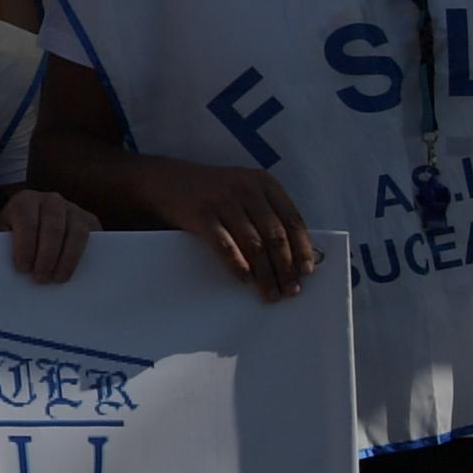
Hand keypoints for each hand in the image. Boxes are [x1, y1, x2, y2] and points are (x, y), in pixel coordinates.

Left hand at [0, 187, 96, 284]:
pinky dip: (81, 256)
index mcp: (25, 201)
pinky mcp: (89, 219)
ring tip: (57, 278)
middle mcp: (51, 201)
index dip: (26, 247)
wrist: (37, 219)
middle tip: (41, 278)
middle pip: (53, 229)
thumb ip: (8, 246)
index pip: (27, 222)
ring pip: (75, 233)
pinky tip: (72, 270)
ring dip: (67, 259)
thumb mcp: (7, 234)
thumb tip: (16, 270)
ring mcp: (73, 208)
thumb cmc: (18, 231)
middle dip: (47, 256)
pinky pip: (90, 238)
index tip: (23, 268)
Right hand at [128, 156, 317, 298]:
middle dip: (286, 267)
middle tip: (291, 289)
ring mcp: (223, 202)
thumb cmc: (213, 191)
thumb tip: (293, 253)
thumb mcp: (244, 189)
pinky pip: (225, 246)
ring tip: (270, 292)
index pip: (293, 219)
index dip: (302, 248)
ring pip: (254, 244)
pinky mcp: (201, 215)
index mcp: (264, 183)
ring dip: (265, 273)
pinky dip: (238, 265)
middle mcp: (246, 190)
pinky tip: (245, 279)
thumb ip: (267, 212)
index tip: (306, 271)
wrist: (167, 181)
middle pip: (275, 235)